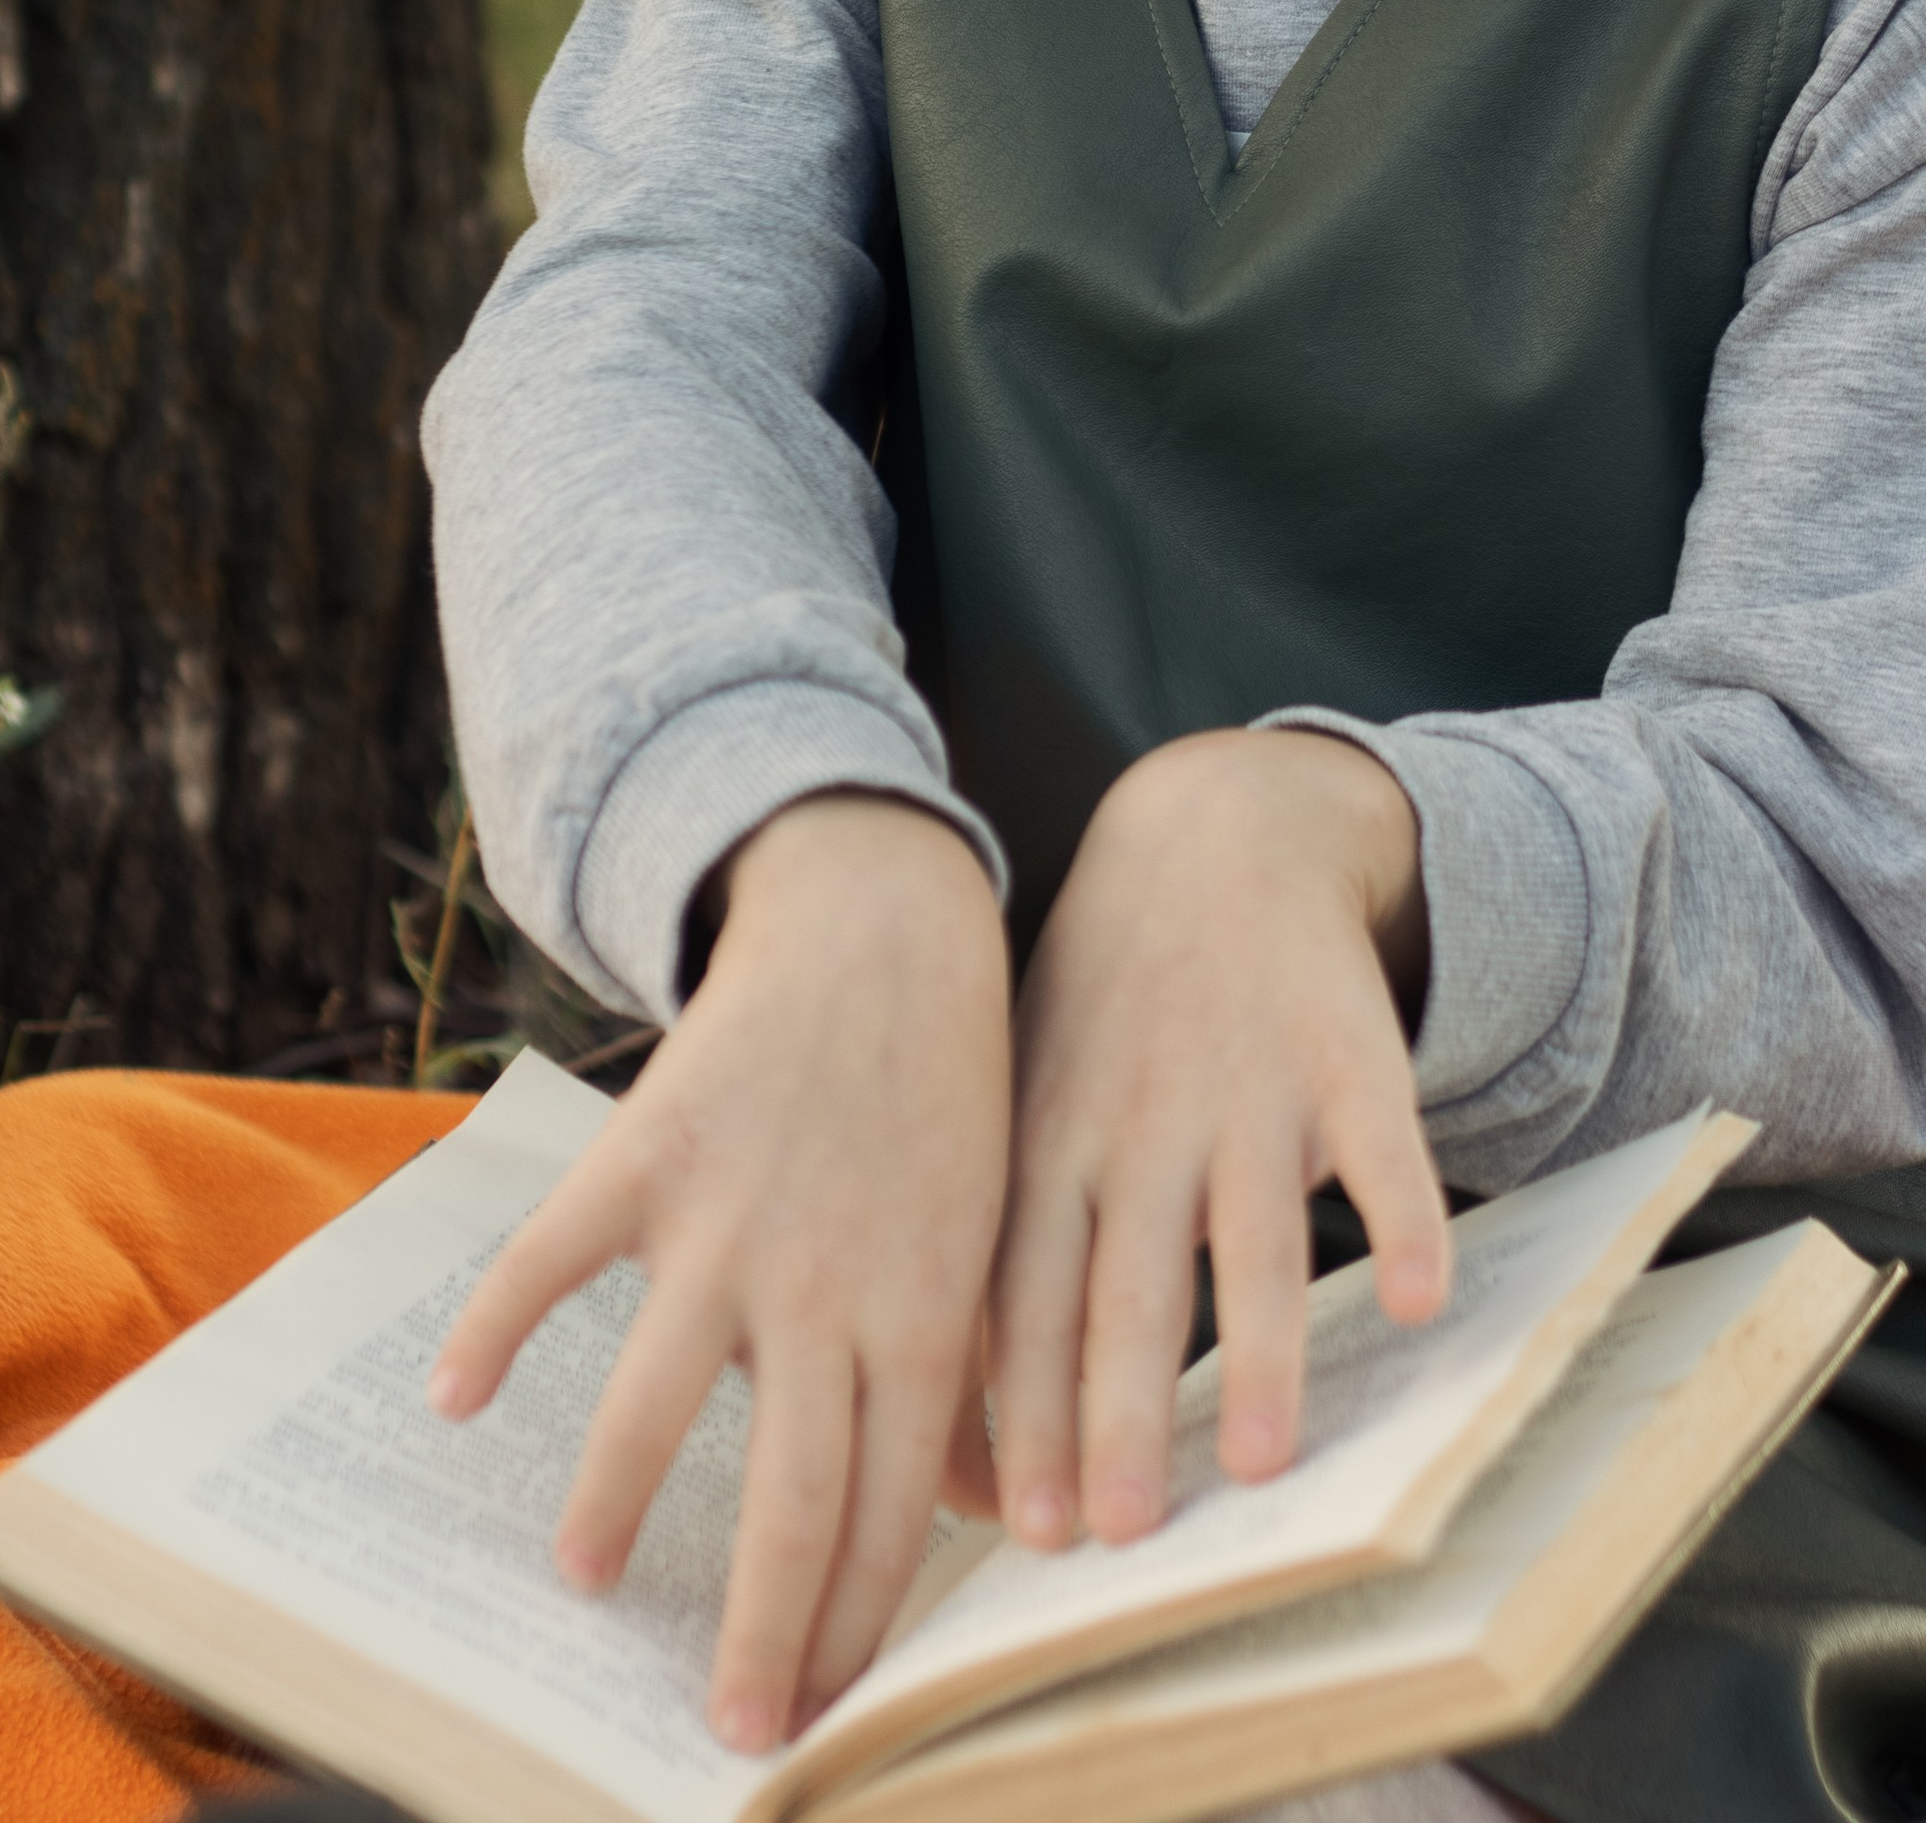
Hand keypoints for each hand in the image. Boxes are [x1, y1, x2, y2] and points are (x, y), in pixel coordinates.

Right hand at [426, 794, 1011, 1751]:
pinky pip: (556, 1253)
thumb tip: (990, 1521)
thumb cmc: (947, 1094)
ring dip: (621, 1500)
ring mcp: (728, 1220)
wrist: (882, 927)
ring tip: (588, 1580)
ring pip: (664, 1398)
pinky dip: (497, 1322)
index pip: (892, 1513)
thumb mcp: (992, 1239)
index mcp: (922, 1317)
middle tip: (731, 1729)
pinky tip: (454, 1396)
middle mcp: (825, 1286)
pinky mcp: (648, 1149)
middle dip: (765, 1631)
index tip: (823, 1714)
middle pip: (792, 1496)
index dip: (856, 1624)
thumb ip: (981, 1381)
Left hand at [989, 728, 1447, 1549]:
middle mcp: (1143, 1125)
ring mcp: (1248, 1090)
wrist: (1210, 837)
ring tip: (1267, 1462)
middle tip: (1127, 1533)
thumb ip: (993, 1254)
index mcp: (1051, 1145)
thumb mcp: (1018, 1102)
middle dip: (1124, 1412)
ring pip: (1252, 1236)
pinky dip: (1401, 1216)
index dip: (1028, 1412)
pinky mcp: (1347, 1057)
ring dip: (1263, 1349)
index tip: (1030, 1532)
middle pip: (1129, 1287)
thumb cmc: (1097, 1011)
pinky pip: (1382, 1147)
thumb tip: (953, 1446)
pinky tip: (1416, 1298)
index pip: (1024, 1295)